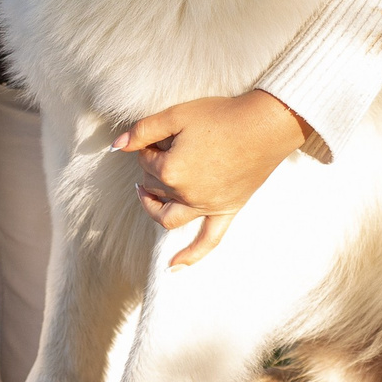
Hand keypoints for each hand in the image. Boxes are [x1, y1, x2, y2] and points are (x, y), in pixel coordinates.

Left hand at [112, 90, 307, 267]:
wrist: (265, 124)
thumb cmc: (222, 115)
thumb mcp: (177, 114)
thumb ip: (143, 131)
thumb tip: (116, 146)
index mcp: (171, 171)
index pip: (145, 162)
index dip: (147, 146)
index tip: (161, 134)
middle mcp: (186, 194)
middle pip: (155, 186)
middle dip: (152, 167)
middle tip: (162, 148)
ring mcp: (207, 206)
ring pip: (169, 217)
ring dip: (154, 209)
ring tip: (147, 196)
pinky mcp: (227, 210)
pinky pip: (208, 240)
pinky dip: (191, 255)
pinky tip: (174, 266)